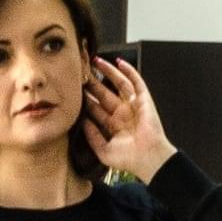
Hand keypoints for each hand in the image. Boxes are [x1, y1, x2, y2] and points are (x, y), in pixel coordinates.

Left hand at [81, 56, 176, 182]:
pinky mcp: (144, 100)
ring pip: (118, 84)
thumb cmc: (129, 159)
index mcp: (113, 126)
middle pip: (104, 93)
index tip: (73, 88)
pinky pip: (136, 82)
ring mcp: (133, 105)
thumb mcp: (103, 150)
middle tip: (81, 71)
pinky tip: (119, 62)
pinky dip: (129, 71)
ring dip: (108, 72)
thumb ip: (92, 136)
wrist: (148, 158)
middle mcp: (122, 114)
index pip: (96, 108)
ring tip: (95, 61)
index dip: (85, 98)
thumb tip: (83, 120)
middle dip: (93, 82)